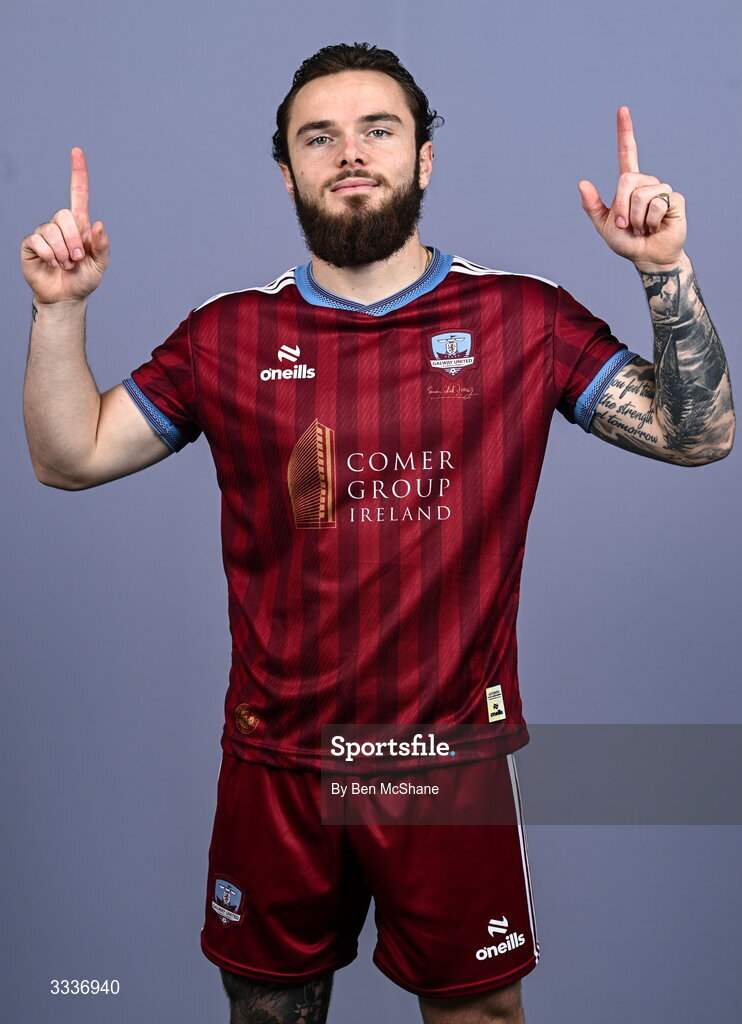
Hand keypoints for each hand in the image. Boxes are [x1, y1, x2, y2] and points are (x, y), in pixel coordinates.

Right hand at [21, 147, 108, 304]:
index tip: (76, 151)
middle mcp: (60, 225)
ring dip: (62, 252)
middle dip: (73, 240)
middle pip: (64, 215)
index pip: (78, 193)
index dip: (78, 173)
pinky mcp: (31, 244)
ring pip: (51, 230)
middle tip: (76, 258)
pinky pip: (38, 241)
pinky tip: (53, 263)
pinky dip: (50, 255)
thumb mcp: (100, 265)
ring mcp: (44, 233)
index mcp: (80, 225)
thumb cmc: (85, 279)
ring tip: (65, 265)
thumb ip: (102, 246)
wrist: (67, 297)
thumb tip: (99, 224)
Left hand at [578, 107, 686, 269]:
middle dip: (622, 207)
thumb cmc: (626, 242)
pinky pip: (657, 204)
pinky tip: (656, 226)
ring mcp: (661, 189)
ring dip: (637, 218)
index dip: (625, 132)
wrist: (646, 257)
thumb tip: (582, 182)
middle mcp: (646, 182)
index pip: (627, 152)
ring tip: (643, 228)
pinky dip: (651, 221)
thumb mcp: (604, 225)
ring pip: (642, 195)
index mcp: (629, 184)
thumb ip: (592, 205)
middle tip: (626, 225)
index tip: (622, 110)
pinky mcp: (675, 200)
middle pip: (627, 180)